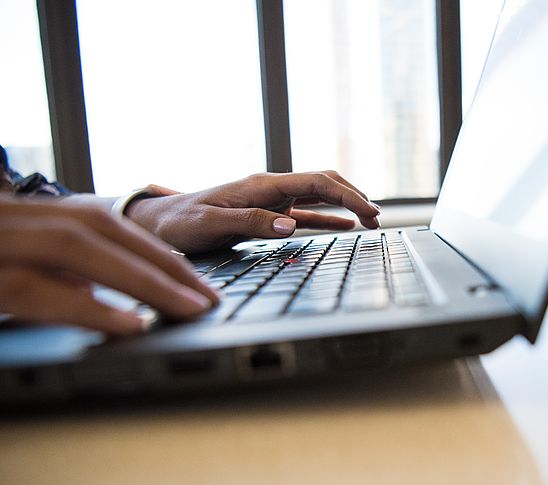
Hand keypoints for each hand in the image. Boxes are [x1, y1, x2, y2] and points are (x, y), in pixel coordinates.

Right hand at [0, 195, 219, 334]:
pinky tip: (132, 325)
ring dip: (138, 279)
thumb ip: (51, 272)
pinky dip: (88, 306)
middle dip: (160, 264)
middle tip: (208, 300)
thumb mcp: (14, 264)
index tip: (199, 284)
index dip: (156, 253)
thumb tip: (90, 289)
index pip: (104, 225)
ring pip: (75, 248)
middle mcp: (11, 219)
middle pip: (99, 229)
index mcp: (26, 216)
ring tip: (187, 309)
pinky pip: (36, 288)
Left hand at [125, 171, 381, 253]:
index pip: (316, 182)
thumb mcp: (211, 224)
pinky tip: (345, 226)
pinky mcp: (267, 214)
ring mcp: (271, 200)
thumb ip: (251, 223)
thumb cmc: (180, 223)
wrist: (158, 222)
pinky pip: (306, 212)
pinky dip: (328, 217)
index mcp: (262, 185)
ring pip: (319, 195)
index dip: (348, 195)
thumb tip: (290, 226)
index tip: (370, 211)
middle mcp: (270, 188)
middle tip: (376, 217)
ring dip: (345, 205)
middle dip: (354, 195)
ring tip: (370, 219)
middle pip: (324, 182)